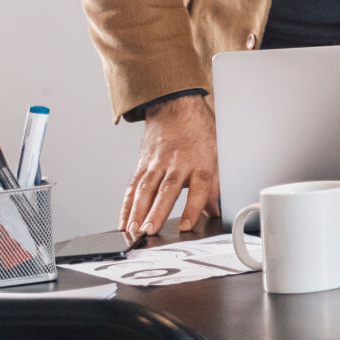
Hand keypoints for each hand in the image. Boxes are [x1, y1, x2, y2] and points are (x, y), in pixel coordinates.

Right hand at [122, 92, 219, 236]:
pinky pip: (133, 186)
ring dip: (138, 211)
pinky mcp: (142, 164)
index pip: (199, 187)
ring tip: (133, 230)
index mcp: (200, 162)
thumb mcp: (216, 156)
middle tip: (150, 230)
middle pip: (167, 189)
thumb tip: (214, 212)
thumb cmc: (199, 134)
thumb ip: (215, 187)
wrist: (176, 109)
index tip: (187, 225)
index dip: (193, 207)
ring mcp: (157, 163)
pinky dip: (126, 205)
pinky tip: (123, 221)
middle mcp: (177, 163)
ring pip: (146, 189)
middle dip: (157, 212)